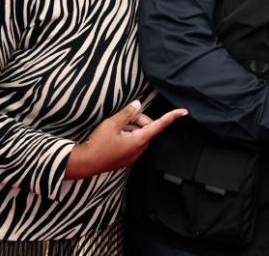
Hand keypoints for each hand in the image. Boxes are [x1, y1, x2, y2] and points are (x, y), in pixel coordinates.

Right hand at [65, 100, 186, 179]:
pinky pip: (131, 142)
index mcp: (139, 140)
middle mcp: (139, 149)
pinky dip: (125, 135)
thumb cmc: (98, 144)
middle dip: (137, 119)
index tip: (184, 111)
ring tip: (113, 127)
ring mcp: (132, 155)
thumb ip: (127, 113)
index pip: (159, 125)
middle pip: (146, 127)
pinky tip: (112, 135)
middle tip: (122, 117)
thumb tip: (137, 104)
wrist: (84, 163)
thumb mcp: (112, 124)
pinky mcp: (125, 158)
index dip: (171, 116)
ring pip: (138, 134)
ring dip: (129, 127)